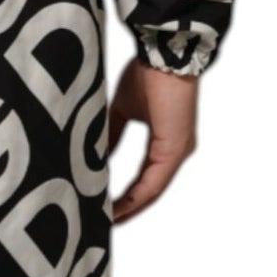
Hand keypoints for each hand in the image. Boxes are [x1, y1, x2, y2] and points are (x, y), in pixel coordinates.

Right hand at [106, 59, 198, 222]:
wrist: (164, 53)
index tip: (105, 207)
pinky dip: (136, 198)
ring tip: (108, 221)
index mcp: (166, 142)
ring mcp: (178, 152)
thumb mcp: (123, 110)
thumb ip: (113, 135)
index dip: (126, 196)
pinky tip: (118, 208)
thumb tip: (99, 155)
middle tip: (104, 223)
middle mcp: (176, 152)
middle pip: (150, 191)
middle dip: (127, 208)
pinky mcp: (175, 149)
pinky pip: (154, 182)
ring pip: (153, 191)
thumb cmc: (148, 73)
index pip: (146, 179)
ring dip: (130, 207)